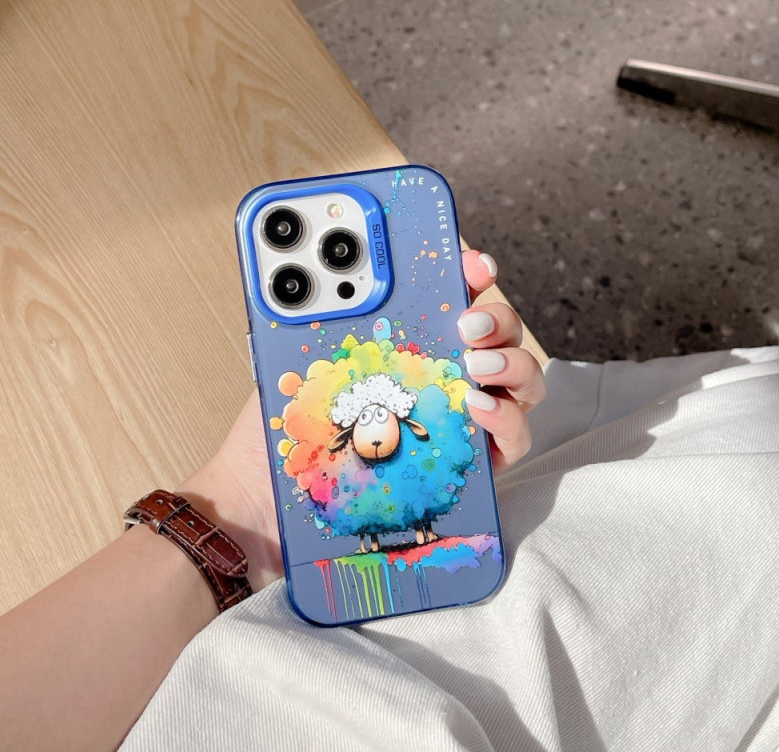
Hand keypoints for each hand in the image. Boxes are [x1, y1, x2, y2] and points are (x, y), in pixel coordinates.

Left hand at [182, 250, 545, 588]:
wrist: (260, 512)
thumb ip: (314, 325)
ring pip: (519, 384)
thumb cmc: (275, 439)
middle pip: (498, 339)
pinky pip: (512, 440)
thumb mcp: (290, 367)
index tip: (474, 266)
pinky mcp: (467, 469)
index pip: (450, 305)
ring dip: (513, 365)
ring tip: (477, 367)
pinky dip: (508, 419)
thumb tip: (318, 275)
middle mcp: (437, 384)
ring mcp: (457, 425)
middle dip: (498, 320)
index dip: (470, 278)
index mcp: (401, 353)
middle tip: (468, 326)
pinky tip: (477, 409)